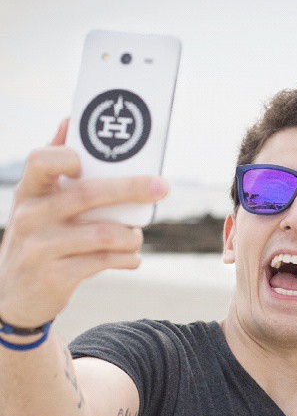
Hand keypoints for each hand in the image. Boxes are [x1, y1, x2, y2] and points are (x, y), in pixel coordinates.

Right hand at [0, 119, 168, 327]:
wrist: (12, 296)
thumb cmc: (37, 238)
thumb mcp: (36, 203)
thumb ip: (53, 165)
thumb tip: (70, 120)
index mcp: (29, 191)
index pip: (42, 161)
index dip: (70, 155)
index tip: (94, 160)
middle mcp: (31, 216)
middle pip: (88, 194)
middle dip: (132, 188)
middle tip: (162, 187)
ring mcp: (41, 247)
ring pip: (103, 233)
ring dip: (131, 235)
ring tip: (136, 237)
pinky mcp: (55, 276)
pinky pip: (102, 262)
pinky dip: (126, 259)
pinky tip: (133, 259)